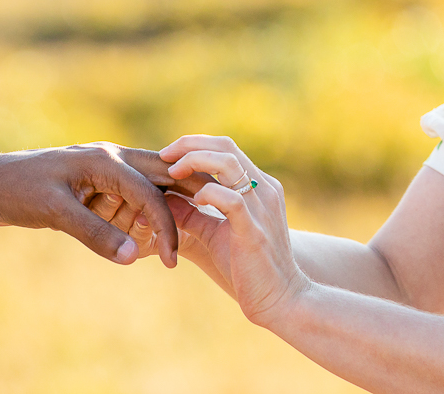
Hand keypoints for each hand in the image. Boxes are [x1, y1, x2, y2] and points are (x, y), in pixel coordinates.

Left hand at [0, 143, 199, 266]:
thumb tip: (134, 255)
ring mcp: (106, 166)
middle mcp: (113, 156)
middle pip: (165, 176)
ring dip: (167, 205)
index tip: (172, 259)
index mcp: (107, 160)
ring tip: (185, 230)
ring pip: (152, 183)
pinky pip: (132, 192)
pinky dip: (145, 210)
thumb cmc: (15, 192)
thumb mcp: (55, 214)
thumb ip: (96, 234)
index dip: (166, 227)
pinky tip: (149, 229)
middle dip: (191, 197)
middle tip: (218, 219)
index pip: (151, 193)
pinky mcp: (97, 179)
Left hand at [158, 135, 310, 327]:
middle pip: (226, 146)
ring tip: (173, 172)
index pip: (226, 148)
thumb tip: (165, 199)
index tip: (167, 156)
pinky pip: (231, 199)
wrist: (280, 298)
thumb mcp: (215, 235)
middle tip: (163, 156)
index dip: (195, 145)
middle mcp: (264, 188)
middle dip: (190, 145)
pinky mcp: (254, 229)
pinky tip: (194, 200)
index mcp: (259, 186)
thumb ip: (193, 215)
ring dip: (195, 161)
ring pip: (229, 163)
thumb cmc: (248, 268)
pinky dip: (208, 193)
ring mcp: (262, 206)